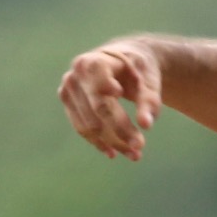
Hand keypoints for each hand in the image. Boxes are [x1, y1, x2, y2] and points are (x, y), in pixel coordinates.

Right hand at [59, 39, 163, 159]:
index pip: (102, 90)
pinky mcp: (68, 102)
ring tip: (135, 155)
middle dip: (121, 131)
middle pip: (99, 110)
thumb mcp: (148, 82)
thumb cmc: (138, 71)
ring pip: (89, 124)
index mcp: (95, 63)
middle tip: (141, 147)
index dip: (109, 103)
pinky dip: (99, 142)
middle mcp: (76, 75)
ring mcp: (68, 89)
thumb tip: (146, 125)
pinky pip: (82, 128)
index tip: (124, 110)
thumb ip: (149, 102)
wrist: (122, 62)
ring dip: (113, 142)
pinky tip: (115, 153)